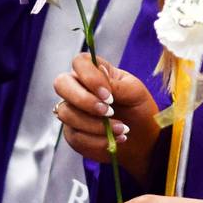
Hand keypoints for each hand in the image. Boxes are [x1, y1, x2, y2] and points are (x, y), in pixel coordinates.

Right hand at [53, 53, 159, 185]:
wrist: (141, 135)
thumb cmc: (138, 106)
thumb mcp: (134, 92)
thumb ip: (116, 85)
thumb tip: (99, 80)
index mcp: (95, 72)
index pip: (80, 62)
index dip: (90, 77)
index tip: (109, 95)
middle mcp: (78, 88)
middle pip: (61, 84)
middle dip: (83, 100)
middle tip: (108, 111)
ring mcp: (72, 110)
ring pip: (66, 113)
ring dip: (95, 124)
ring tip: (121, 129)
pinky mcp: (72, 132)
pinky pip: (75, 136)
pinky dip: (98, 140)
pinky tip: (115, 139)